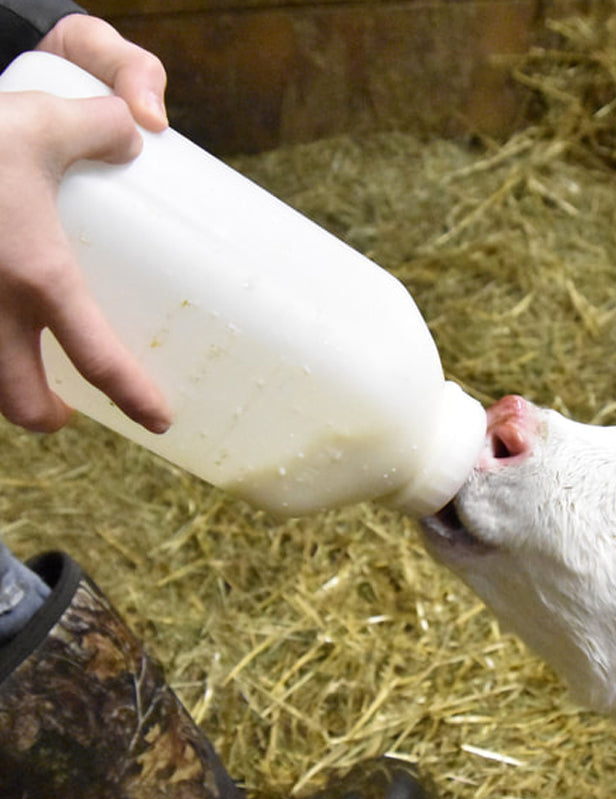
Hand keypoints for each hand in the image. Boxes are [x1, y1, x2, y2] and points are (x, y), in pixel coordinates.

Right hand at [0, 14, 171, 432]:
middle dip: (46, 415)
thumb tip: (139, 133)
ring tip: (21, 371)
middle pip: (22, 402)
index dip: (135, 398)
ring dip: (1, 388)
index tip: (158, 420)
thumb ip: (100, 127)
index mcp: (37, 276)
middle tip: (67, 407)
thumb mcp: (41, 119)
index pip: (99, 360)